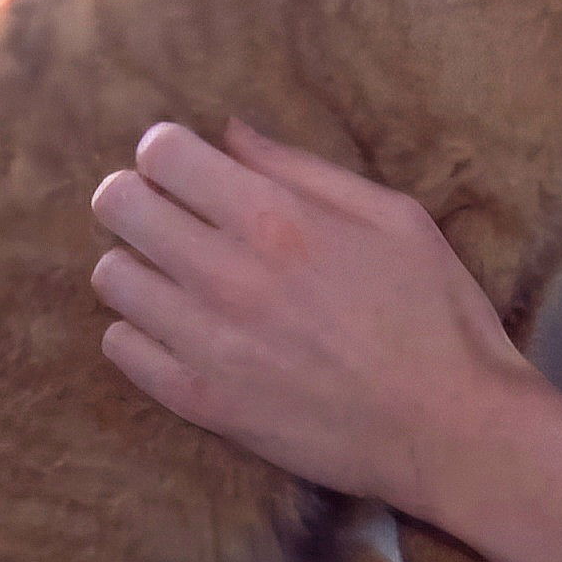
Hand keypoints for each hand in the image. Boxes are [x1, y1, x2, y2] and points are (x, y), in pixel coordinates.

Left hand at [90, 118, 544, 511]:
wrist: (449, 428)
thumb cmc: (437, 314)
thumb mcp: (397, 218)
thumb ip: (306, 171)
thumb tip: (232, 134)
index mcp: (279, 219)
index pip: (162, 153)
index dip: (169, 148)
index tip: (190, 165)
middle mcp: (227, 274)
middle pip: (117, 205)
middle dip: (139, 195)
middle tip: (173, 212)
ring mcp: (205, 342)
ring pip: (112, 276)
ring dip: (141, 263)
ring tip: (182, 275)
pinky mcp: (198, 401)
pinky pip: (121, 346)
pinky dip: (142, 328)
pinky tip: (185, 327)